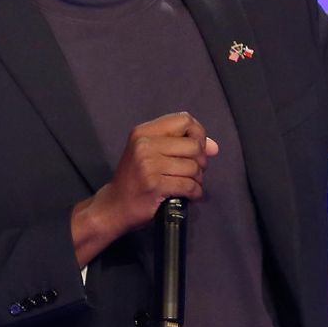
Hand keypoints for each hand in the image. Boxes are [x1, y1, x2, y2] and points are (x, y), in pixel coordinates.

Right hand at [70, 112, 218, 266]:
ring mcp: (149, 165)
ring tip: (190, 184)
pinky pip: (189, 185)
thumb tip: (213, 146)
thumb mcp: (150, 153)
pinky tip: (190, 195)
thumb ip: (180, 144)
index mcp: (143, 132)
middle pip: (193, 145)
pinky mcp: (155, 185)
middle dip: (201, 161)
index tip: (197, 148)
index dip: (198, 133)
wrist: (114, 206)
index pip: (184, 120)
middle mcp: (145, 144)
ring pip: (193, 167)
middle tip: (194, 171)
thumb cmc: (134, 178)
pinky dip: (195, 192)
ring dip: (198, 179)